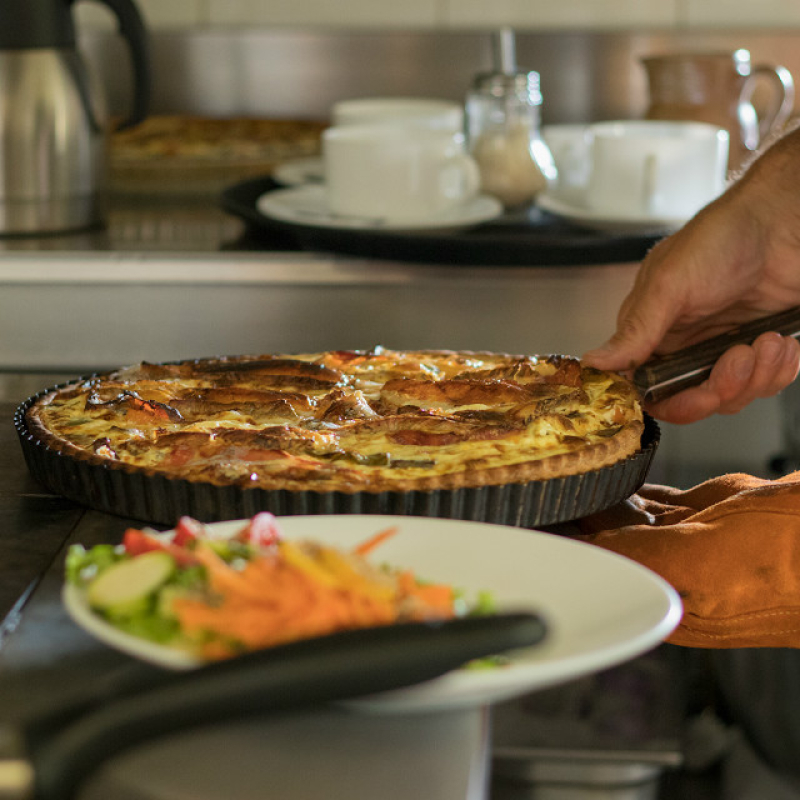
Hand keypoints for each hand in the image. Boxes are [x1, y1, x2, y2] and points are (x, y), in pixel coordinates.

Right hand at [582, 127, 799, 423]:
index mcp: (652, 332)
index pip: (647, 389)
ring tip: (767, 341)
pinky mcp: (757, 349)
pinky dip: (779, 370)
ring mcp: (721, 348)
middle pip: (693, 400)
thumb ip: (636, 330)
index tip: (697, 396)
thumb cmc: (722, 237)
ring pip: (732, 396)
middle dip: (721, 388)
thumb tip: (595, 361)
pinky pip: (765, 383)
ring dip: (757, 375)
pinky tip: (782, 343)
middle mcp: (684, 345)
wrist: (783, 220)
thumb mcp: (670, 284)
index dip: (671, 401)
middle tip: (738, 358)